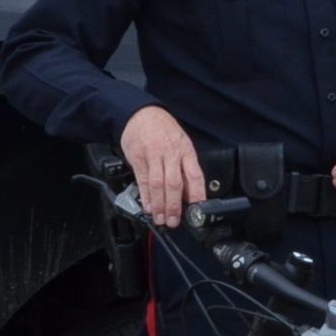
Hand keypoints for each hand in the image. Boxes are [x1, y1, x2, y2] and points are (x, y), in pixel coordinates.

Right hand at [120, 105, 204, 227]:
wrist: (141, 114)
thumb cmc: (164, 131)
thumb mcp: (182, 143)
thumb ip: (185, 167)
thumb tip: (190, 193)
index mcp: (186, 151)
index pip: (195, 176)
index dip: (197, 194)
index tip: (197, 210)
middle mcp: (171, 154)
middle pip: (174, 183)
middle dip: (174, 205)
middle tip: (174, 221)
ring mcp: (153, 156)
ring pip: (157, 184)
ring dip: (159, 204)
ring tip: (161, 218)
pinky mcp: (138, 158)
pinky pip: (142, 180)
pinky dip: (146, 196)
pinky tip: (148, 206)